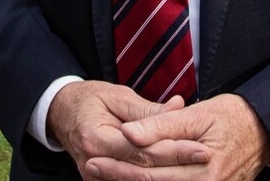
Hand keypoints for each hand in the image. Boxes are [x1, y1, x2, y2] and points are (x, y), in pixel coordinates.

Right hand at [48, 81, 206, 177]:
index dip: (174, 150)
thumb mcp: (117, 96)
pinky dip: (153, 180)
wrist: (61, 113)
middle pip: (143, 171)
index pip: (142, 150)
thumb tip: (180, 107)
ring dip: (168, 177)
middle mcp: (93, 164)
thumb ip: (148, 109)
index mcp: (96, 139)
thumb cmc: (90, 99)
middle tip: (208, 161)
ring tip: (198, 173)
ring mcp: (95, 178)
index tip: (202, 148)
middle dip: (178, 167)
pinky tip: (176, 175)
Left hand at [86, 94, 269, 180]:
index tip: (92, 158)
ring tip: (104, 174)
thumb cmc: (233, 117)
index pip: (150, 170)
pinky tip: (132, 179)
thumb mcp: (197, 115)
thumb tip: (127, 134)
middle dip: (118, 178)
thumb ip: (161, 127)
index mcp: (203, 169)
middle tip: (90, 168)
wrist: (264, 132)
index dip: (119, 165)